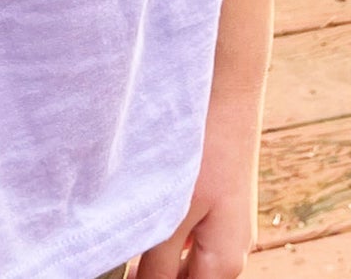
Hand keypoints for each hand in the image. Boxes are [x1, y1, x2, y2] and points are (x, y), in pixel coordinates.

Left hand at [134, 91, 259, 278]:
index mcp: (224, 267)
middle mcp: (232, 254)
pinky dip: (164, 229)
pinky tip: (143, 205)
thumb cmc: (205, 151)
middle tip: (118, 245)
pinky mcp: (217, 204)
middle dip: (151, 270)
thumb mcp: (173, 214)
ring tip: (127, 229)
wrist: (228, 89)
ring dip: (155, 252)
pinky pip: (187, 234)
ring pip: (183, 259)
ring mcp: (226, 228)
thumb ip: (158, 266)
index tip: (122, 269)